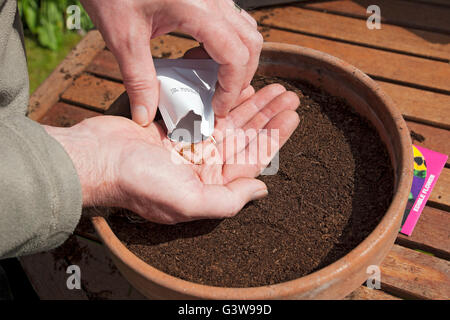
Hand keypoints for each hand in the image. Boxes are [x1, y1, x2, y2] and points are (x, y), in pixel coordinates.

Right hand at [45, 84, 298, 223]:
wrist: (97, 159)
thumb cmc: (139, 183)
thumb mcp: (188, 200)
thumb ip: (227, 200)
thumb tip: (261, 191)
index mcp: (210, 186)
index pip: (252, 159)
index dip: (275, 137)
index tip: (292, 116)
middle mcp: (204, 167)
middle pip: (245, 138)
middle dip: (268, 117)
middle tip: (289, 96)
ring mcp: (190, 146)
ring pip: (230, 123)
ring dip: (251, 106)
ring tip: (273, 89)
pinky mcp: (177, 128)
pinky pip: (208, 111)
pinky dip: (224, 100)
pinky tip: (241, 89)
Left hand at [80, 0, 262, 124]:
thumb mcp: (122, 35)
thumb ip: (138, 78)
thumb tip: (144, 115)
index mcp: (197, 8)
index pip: (235, 55)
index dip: (232, 88)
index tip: (218, 108)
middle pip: (250, 44)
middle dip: (240, 77)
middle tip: (219, 98)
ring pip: (245, 31)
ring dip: (236, 59)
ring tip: (208, 77)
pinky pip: (231, 21)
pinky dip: (225, 44)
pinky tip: (198, 52)